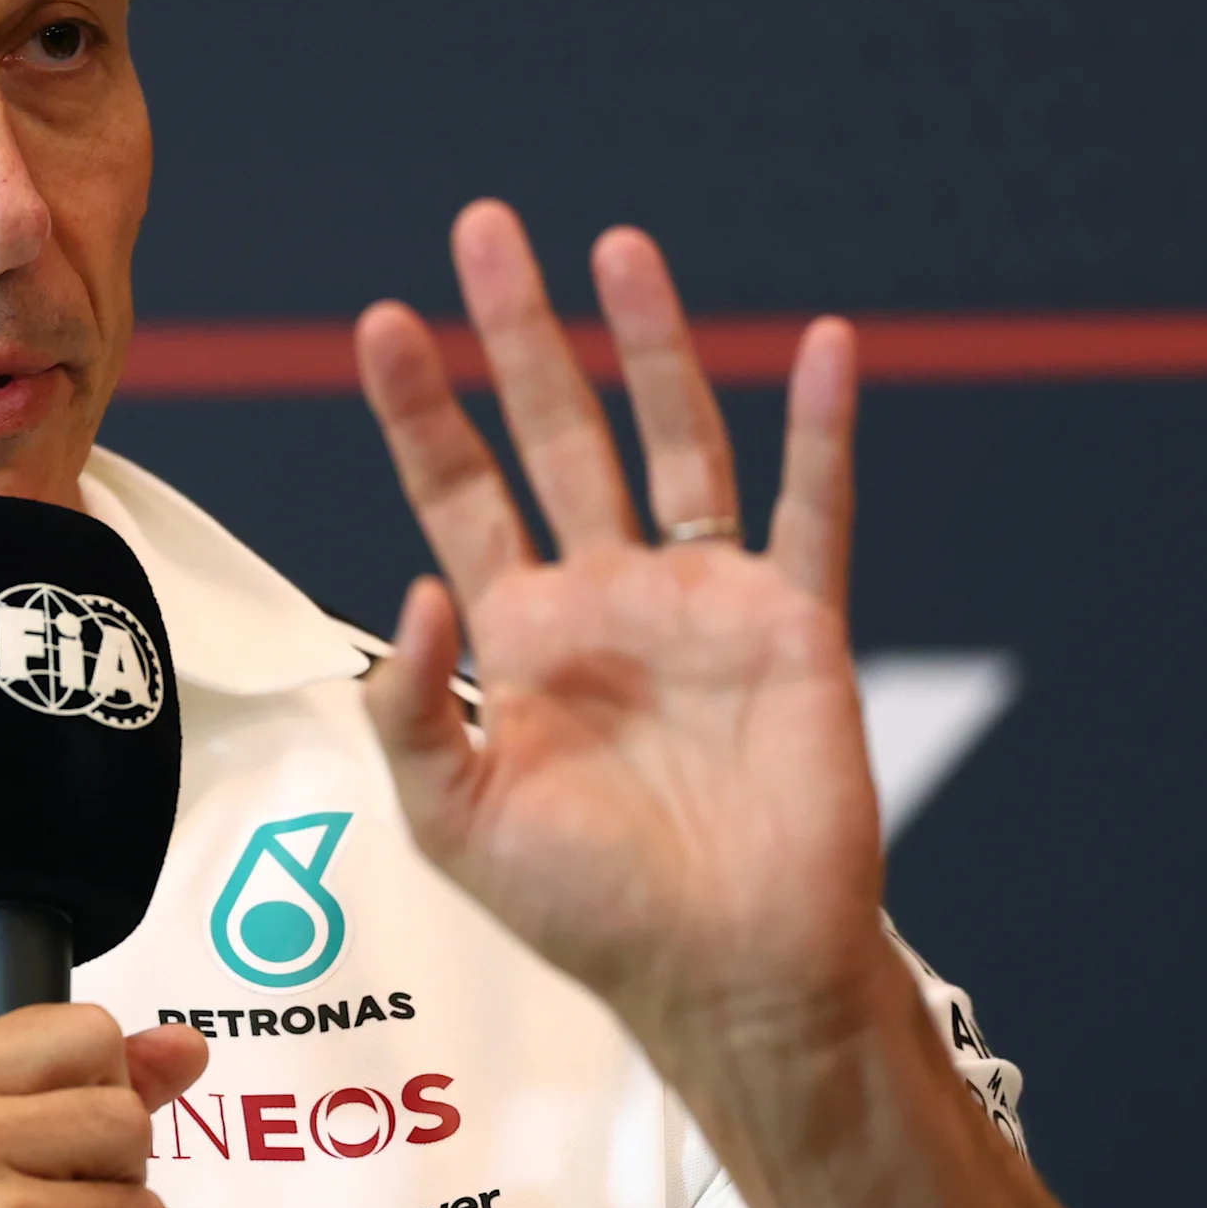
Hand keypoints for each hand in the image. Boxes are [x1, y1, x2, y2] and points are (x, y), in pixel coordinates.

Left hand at [353, 202, 884, 1054]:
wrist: (731, 978)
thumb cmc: (592, 915)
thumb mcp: (457, 824)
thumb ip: (413, 711)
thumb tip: (412, 589)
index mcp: (521, 635)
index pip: (457, 492)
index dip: (423, 410)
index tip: (382, 324)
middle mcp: (608, 597)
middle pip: (556, 432)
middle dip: (519, 333)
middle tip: (484, 230)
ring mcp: (703, 602)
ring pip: (674, 440)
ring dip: (649, 343)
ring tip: (617, 247)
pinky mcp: (795, 624)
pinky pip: (809, 507)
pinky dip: (820, 426)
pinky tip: (824, 343)